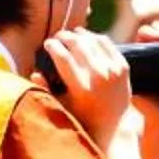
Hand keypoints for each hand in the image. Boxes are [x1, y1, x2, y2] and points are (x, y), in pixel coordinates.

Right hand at [44, 29, 134, 156]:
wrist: (115, 123)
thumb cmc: (83, 116)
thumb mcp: (62, 106)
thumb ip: (46, 90)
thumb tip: (35, 73)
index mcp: (81, 87)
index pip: (63, 58)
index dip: (53, 46)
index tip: (47, 43)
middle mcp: (99, 76)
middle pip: (78, 45)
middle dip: (64, 37)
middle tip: (58, 37)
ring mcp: (113, 70)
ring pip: (93, 41)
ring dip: (80, 35)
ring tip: (71, 35)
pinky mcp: (123, 67)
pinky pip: (108, 44)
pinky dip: (96, 37)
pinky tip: (88, 37)